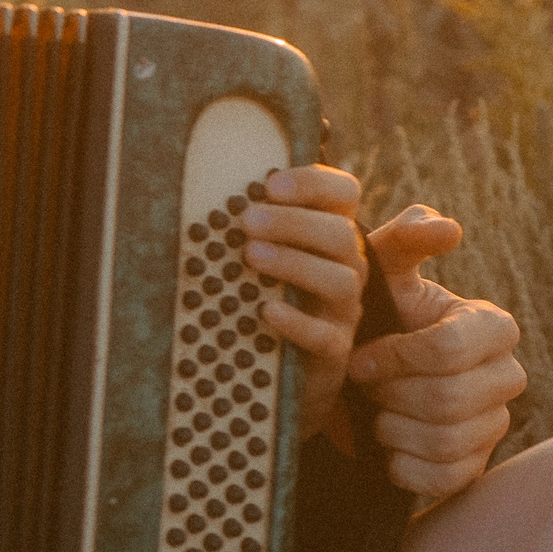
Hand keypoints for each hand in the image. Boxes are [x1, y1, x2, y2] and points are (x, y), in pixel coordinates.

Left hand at [231, 164, 367, 442]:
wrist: (280, 369)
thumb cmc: (264, 296)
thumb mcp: (260, 254)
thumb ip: (249, 223)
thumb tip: (206, 193)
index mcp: (330, 233)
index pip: (343, 193)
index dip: (313, 183)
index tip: (269, 183)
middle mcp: (346, 267)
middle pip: (341, 235)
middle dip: (294, 222)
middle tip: (248, 219)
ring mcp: (343, 310)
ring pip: (341, 281)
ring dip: (295, 263)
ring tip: (250, 255)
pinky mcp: (334, 351)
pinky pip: (325, 336)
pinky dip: (296, 321)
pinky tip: (264, 309)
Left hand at [345, 205, 525, 499]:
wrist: (356, 384)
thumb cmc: (373, 319)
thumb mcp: (380, 276)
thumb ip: (403, 241)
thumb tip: (444, 228)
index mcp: (492, 326)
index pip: (450, 348)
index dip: (397, 356)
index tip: (361, 356)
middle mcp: (507, 376)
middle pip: (448, 399)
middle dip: (391, 393)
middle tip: (365, 385)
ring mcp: (495, 425)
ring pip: (444, 440)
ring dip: (391, 426)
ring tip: (374, 410)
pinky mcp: (473, 468)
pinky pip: (442, 477)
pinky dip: (400, 464)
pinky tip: (385, 445)